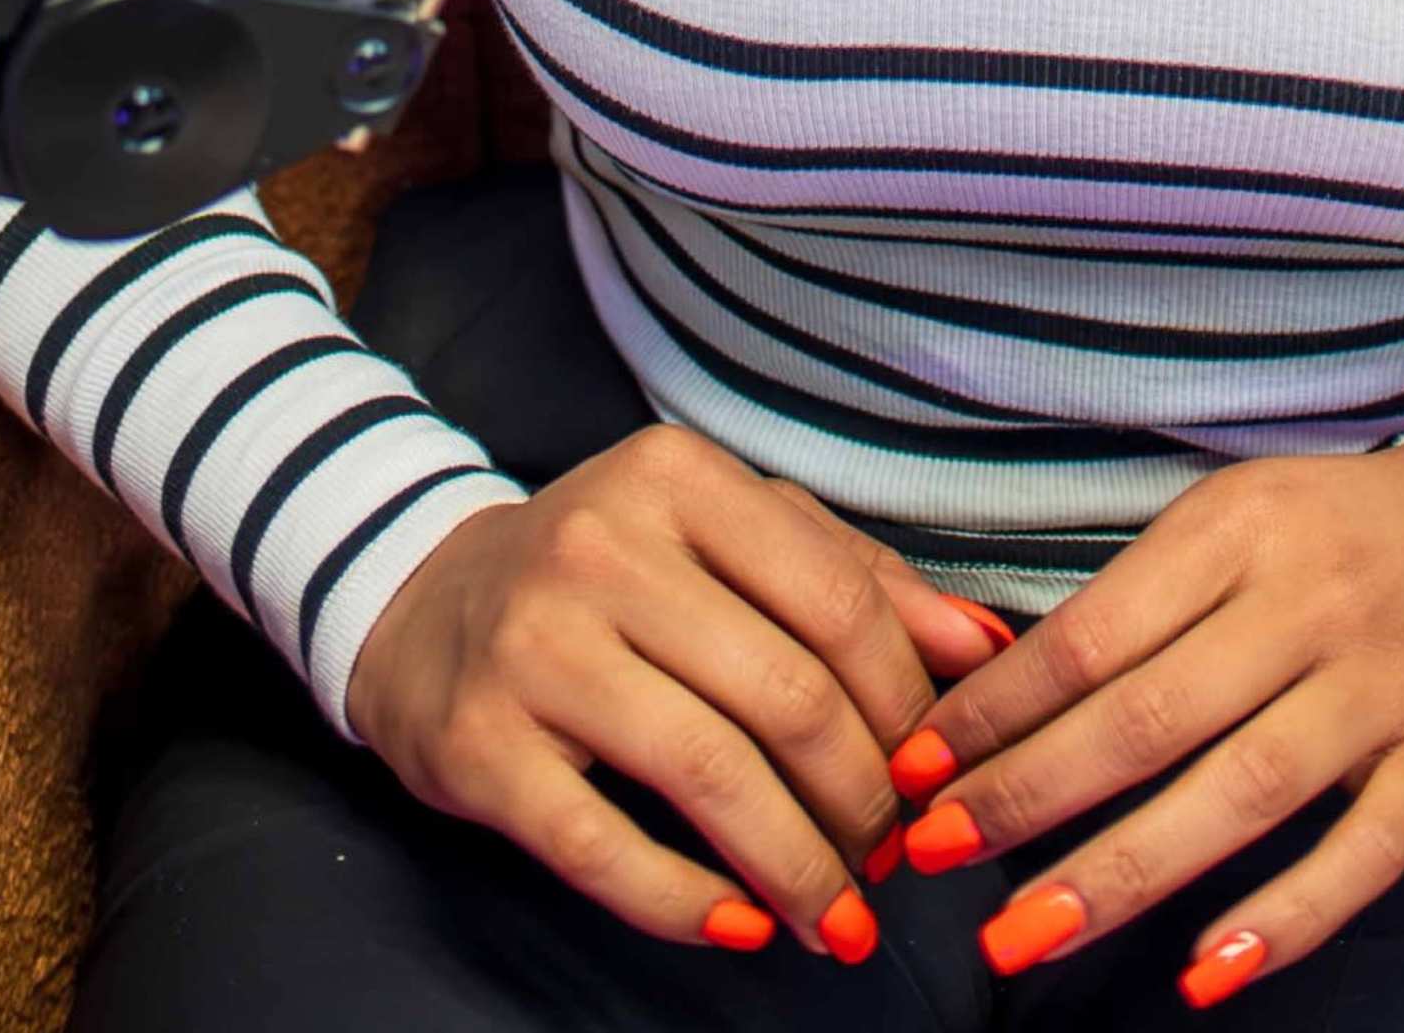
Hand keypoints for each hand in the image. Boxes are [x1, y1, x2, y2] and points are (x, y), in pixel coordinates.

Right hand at [346, 424, 1004, 958]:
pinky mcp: (481, 745)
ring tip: (837, 919)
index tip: (935, 779)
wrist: (421, 604)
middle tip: (890, 864)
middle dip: (862, 801)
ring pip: (707, 773)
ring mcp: (534, 645)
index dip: (905, 710)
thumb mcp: (724, 535)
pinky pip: (603, 847)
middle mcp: (602, 547)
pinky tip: (743, 925)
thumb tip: (982, 648)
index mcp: (677, 478)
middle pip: (785, 694)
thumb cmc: (609, 573)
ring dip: (795, 866)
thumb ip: (853, 579)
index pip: (836, 603)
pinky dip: (687, 903)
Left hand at [883, 446, 1403, 994]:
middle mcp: (1307, 605)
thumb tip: (1004, 694)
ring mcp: (1380, 690)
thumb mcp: (1240, 518)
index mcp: (1239, 530)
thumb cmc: (1345, 533)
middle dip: (1032, 794)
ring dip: (1126, 871)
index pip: (1095, 632)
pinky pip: (1360, 855)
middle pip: (1151, 714)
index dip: (998, 706)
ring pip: (1242, 791)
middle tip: (937, 852)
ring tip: (1027, 932)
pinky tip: (1206, 969)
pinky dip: (1284, 919)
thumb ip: (1143, 600)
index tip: (917, 765)